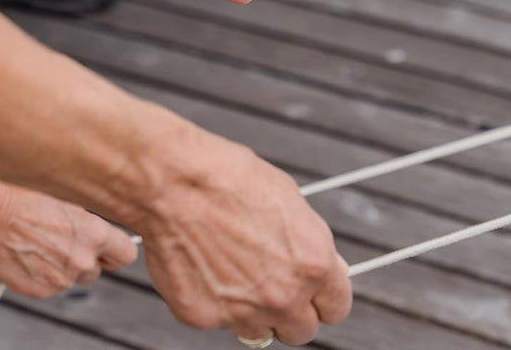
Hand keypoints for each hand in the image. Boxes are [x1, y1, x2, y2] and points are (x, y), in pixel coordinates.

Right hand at [0, 186, 138, 297]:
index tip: (109, 251)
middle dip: (86, 262)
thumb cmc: (29, 204)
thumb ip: (92, 227)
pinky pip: (51, 287)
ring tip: (43, 246)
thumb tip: (104, 235)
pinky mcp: (42, 291)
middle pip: (97, 271)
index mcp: (96, 235)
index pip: (127, 255)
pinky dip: (43, 276)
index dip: (116, 253)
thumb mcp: (72, 206)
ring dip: (63, 269)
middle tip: (65, 245)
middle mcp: (83, 260)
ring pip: (72, 279)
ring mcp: (63, 279)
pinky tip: (31, 256)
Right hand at [135, 141, 352, 344]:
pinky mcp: (204, 317)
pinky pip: (217, 319)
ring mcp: (244, 312)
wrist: (174, 183)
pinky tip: (202, 265)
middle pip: (301, 330)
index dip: (323, 299)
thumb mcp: (289, 201)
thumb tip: (322, 264)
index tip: (314, 294)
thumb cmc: (227, 179)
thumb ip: (309, 243)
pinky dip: (212, 300)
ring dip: (251, 310)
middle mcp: (284, 296)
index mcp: (314, 264)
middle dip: (289, 311)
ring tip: (230, 270)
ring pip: (259, 331)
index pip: (337, 307)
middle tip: (270, 284)